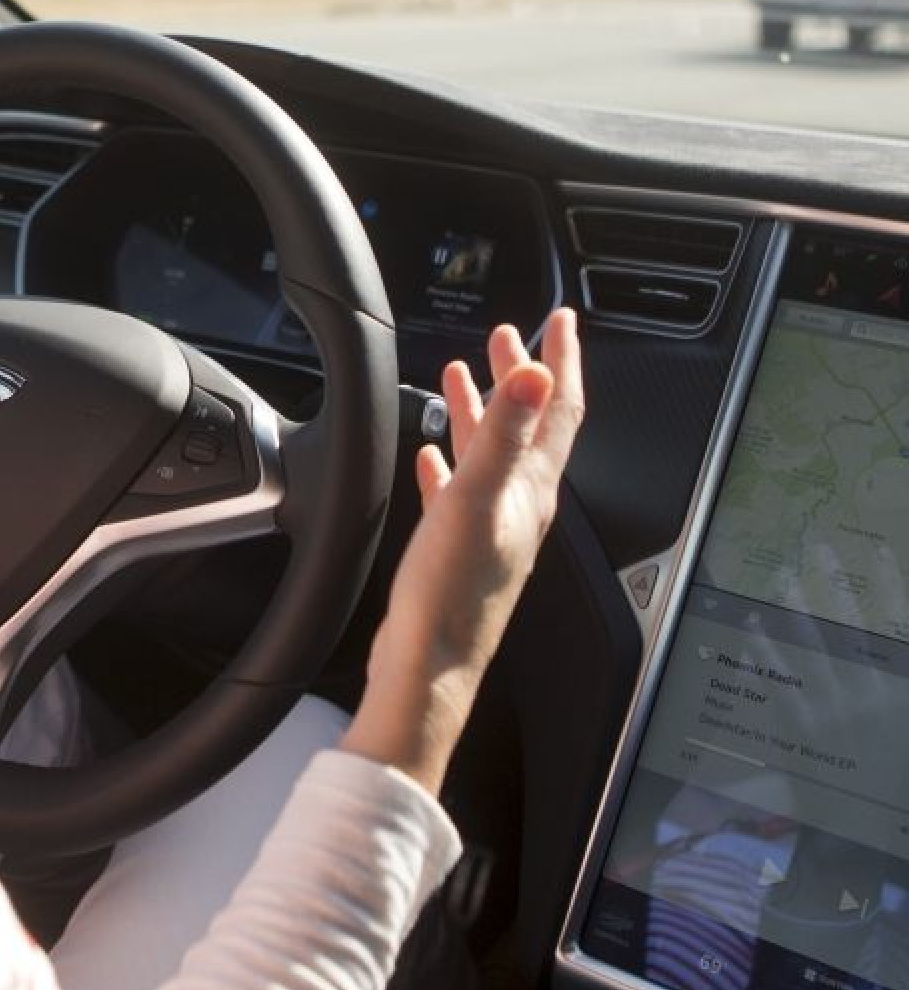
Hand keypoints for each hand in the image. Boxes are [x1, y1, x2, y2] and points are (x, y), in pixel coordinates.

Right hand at [342, 308, 583, 792]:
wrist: (428, 668)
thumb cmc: (452, 594)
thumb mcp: (478, 498)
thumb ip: (508, 433)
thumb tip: (537, 372)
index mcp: (532, 489)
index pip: (559, 409)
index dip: (562, 359)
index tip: (560, 320)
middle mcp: (520, 505)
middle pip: (528, 425)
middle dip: (519, 375)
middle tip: (507, 336)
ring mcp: (491, 529)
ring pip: (493, 455)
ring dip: (482, 411)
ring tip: (461, 375)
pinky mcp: (460, 551)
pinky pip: (459, 492)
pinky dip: (450, 463)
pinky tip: (432, 456)